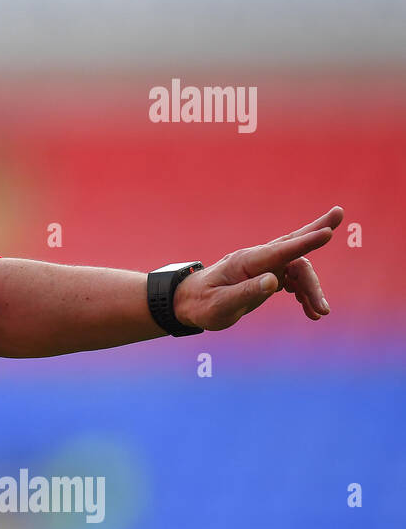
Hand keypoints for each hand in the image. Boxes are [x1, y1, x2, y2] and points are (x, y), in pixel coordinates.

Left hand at [172, 206, 342, 331]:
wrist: (189, 302)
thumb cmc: (202, 304)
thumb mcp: (220, 306)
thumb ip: (245, 293)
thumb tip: (274, 282)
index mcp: (245, 262)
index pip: (279, 250)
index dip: (304, 242)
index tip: (326, 232)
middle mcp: (257, 259)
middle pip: (293, 248)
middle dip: (316, 233)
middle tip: (339, 214)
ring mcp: (264, 267)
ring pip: (298, 270)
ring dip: (312, 290)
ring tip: (320, 313)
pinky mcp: (267, 276)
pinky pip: (294, 281)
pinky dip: (305, 295)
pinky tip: (311, 312)